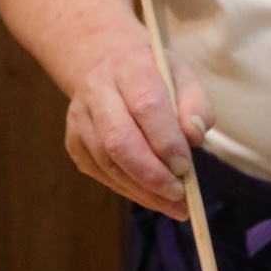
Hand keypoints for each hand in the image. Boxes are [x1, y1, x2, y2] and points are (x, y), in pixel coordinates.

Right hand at [65, 41, 212, 219]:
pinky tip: (153, 197)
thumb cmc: (155, 76)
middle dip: (151, 174)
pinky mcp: (74, 143)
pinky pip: (102, 173)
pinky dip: (130, 190)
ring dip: (143, 190)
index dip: (166, 141)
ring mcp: (80, 118)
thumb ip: (196, 104)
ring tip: (174, 204)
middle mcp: (97, 90)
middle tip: (180, 194)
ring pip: (108, 162)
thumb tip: (194, 136)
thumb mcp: (183, 76)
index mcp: (129, 67)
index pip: (146, 106)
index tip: (186, 167)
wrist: (110, 67)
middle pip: (119, 139)